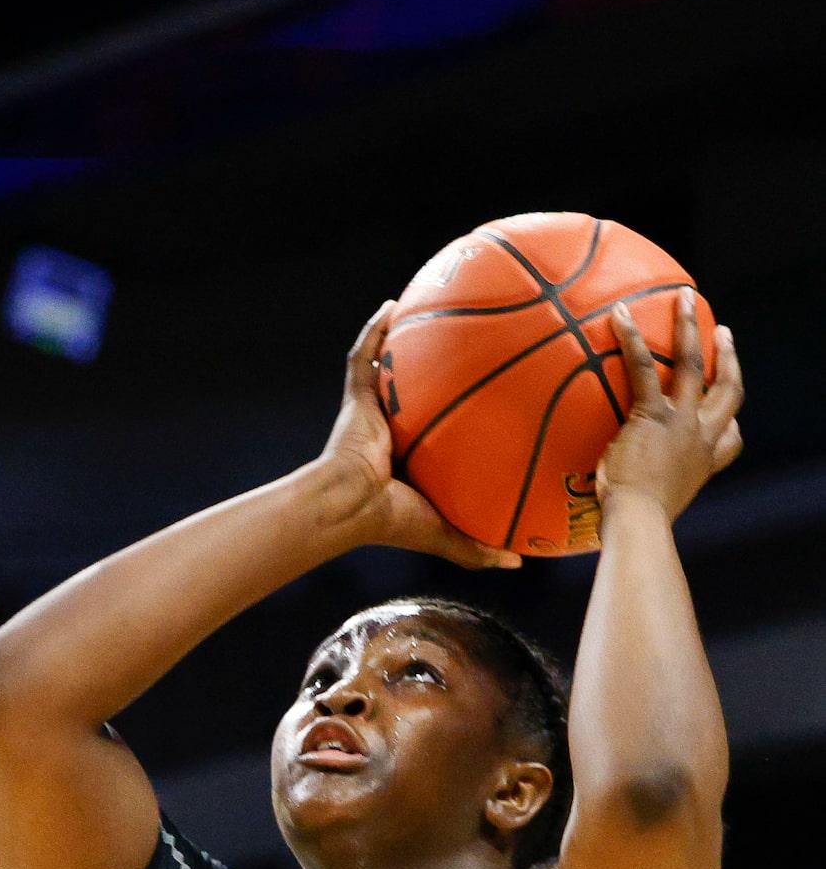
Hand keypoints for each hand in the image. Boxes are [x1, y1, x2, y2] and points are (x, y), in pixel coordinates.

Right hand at [322, 303, 520, 570]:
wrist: (348, 506)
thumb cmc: (390, 521)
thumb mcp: (445, 533)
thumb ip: (479, 547)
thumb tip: (520, 563)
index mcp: (416, 458)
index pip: (444, 429)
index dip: (465, 413)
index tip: (497, 396)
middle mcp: (397, 429)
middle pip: (422, 390)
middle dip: (441, 367)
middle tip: (475, 341)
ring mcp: (375, 411)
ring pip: (393, 366)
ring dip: (405, 339)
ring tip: (430, 306)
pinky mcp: (357, 398)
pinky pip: (364, 355)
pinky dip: (375, 330)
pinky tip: (393, 304)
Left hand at [598, 289, 743, 521]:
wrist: (638, 524)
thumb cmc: (635, 529)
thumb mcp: (650, 513)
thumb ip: (642, 499)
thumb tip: (613, 513)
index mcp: (703, 464)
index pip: (730, 441)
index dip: (732, 425)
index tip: (729, 418)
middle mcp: (700, 439)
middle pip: (728, 390)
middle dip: (728, 359)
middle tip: (724, 335)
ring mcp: (681, 423)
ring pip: (693, 363)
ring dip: (690, 326)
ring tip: (685, 297)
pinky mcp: (653, 415)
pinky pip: (642, 367)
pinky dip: (632, 339)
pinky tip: (619, 315)